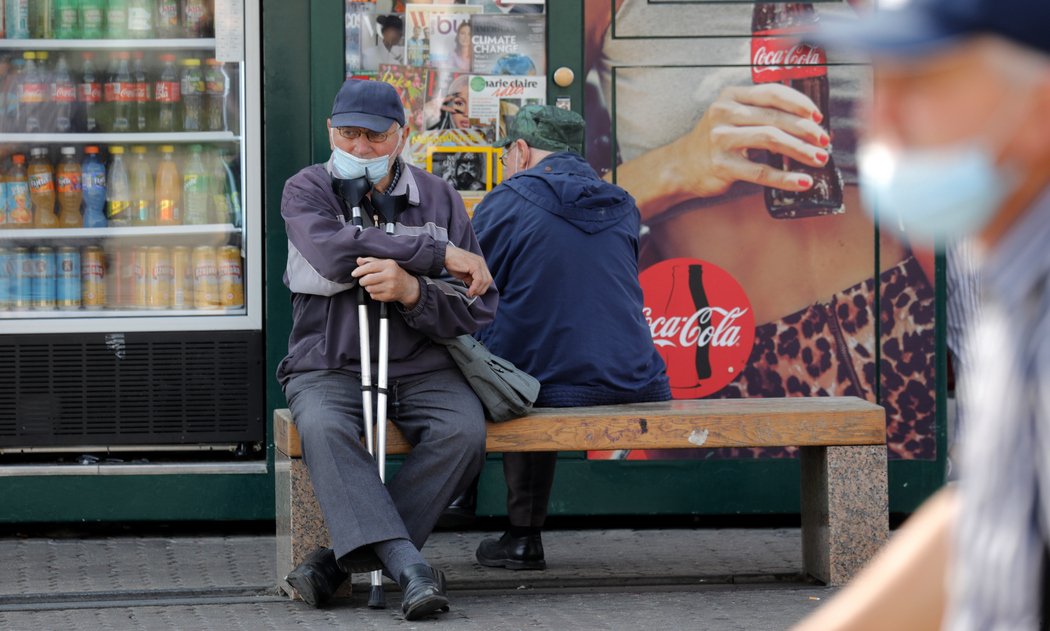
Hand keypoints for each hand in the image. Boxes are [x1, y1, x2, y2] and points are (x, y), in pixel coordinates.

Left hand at [352, 257, 420, 306]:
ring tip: (374, 284)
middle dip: (362, 280)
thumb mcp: (385, 263)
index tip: (354, 273)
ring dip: (368, 287)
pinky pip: (373, 296)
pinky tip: (379, 290)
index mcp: (389, 265)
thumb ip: (371, 261)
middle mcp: (390, 275)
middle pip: (367, 279)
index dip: (359, 270)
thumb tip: (359, 260)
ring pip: (369, 288)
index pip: (370, 267)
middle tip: (364, 280)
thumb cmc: (395, 273)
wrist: (408, 287)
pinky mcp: (389, 296)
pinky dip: (373, 293)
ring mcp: (390, 287)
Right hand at [444, 244, 492, 296]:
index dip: (482, 288)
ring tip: (469, 293)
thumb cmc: (452, 263)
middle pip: (488, 280)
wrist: (444, 255)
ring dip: (478, 290)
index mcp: (480, 263)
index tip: (473, 293)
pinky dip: (475, 288)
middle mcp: (481, 262)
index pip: (487, 279)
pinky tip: (469, 291)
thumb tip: (475, 288)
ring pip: (485, 281)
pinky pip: (479, 280)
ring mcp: (479, 263)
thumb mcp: (465, 273)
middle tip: (472, 294)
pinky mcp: (475, 265)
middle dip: (481, 290)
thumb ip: (472, 279)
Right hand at [676, 83, 830, 197]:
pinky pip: (760, 171)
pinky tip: (802, 182)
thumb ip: (762, 113)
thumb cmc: (716, 141)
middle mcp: (724, 113)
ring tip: (818, 159)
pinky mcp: (721, 165)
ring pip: (771, 140)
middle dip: (806, 130)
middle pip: (775, 117)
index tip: (818, 117)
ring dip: (800, 150)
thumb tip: (809, 124)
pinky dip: (785, 178)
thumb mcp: (733, 116)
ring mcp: (720, 139)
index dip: (800, 103)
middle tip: (824, 141)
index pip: (772, 92)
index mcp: (731, 96)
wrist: (681, 166)